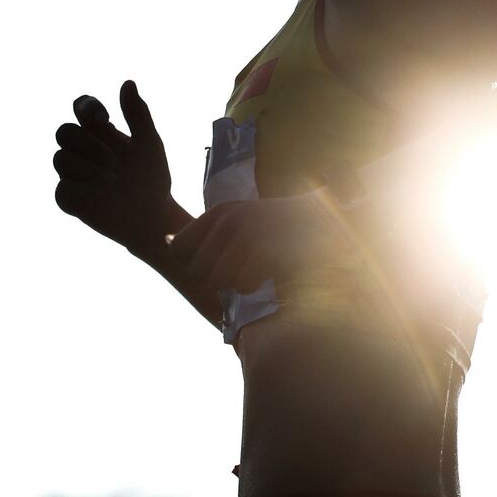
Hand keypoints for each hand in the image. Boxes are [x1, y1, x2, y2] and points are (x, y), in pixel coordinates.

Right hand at [52, 81, 174, 252]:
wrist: (152, 215)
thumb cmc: (151, 177)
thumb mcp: (149, 143)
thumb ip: (137, 114)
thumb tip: (127, 82)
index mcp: (101, 132)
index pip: (82, 108)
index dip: (87, 108)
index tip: (105, 120)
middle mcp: (83, 150)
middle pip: (64, 132)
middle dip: (86, 143)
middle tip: (114, 161)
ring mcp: (73, 174)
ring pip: (60, 159)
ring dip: (87, 168)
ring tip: (113, 179)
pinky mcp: (69, 198)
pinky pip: (62, 189)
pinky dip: (80, 190)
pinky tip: (99, 195)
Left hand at [160, 194, 342, 297]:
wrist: (331, 228)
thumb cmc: (287, 232)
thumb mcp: (244, 223)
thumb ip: (209, 234)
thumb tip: (165, 242)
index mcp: (220, 212)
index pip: (178, 249)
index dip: (194, 263)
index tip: (220, 262)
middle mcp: (228, 220)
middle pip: (197, 270)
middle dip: (219, 277)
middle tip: (248, 267)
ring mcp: (246, 235)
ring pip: (219, 279)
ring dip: (241, 282)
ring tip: (264, 266)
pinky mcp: (262, 251)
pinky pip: (243, 284)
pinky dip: (258, 284)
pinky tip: (275, 268)